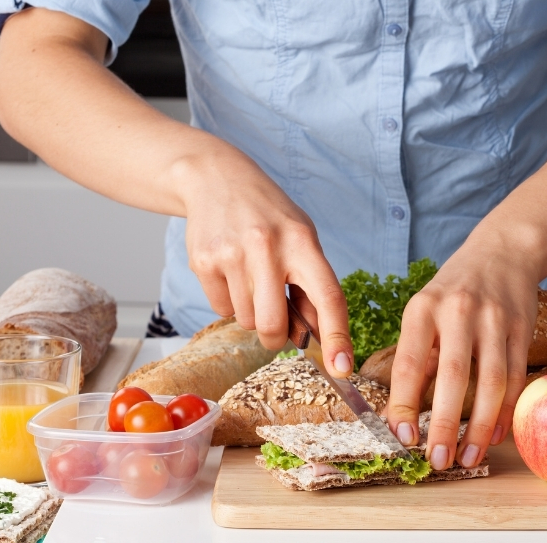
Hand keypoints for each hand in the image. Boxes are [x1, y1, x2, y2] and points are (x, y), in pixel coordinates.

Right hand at [180, 155, 353, 376]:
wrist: (216, 178)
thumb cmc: (268, 215)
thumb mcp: (301, 238)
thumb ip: (311, 284)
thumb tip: (319, 337)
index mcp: (303, 242)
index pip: (328, 296)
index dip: (338, 336)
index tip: (343, 367)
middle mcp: (268, 247)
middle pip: (273, 324)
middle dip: (275, 337)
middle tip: (276, 328)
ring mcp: (233, 254)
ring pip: (246, 320)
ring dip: (251, 313)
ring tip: (250, 278)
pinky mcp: (204, 261)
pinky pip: (221, 309)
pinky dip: (228, 301)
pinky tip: (229, 271)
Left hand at [385, 232, 539, 469]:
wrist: (504, 251)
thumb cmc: (455, 290)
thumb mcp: (425, 310)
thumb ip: (419, 356)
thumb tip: (405, 413)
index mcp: (423, 308)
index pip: (410, 363)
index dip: (405, 404)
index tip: (402, 437)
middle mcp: (459, 311)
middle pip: (454, 377)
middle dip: (446, 424)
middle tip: (438, 460)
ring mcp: (494, 319)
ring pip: (491, 382)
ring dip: (480, 426)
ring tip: (468, 457)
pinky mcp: (523, 328)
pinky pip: (515, 377)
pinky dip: (506, 411)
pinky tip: (495, 435)